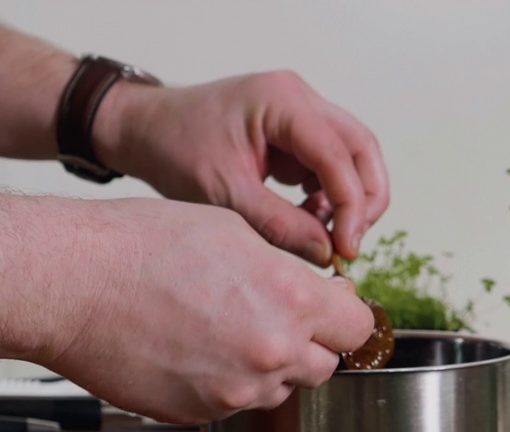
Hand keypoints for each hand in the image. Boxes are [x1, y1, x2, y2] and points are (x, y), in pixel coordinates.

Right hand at [41, 198, 373, 424]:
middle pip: (324, 365)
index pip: (358, 328)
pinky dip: (224, 383)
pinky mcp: (199, 414)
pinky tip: (191, 348)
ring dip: (266, 366)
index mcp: (291, 301)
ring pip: (278, 389)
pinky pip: (233, 404)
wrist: (70, 283)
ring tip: (219, 328)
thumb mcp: (237, 233)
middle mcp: (272, 354)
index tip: (333, 308)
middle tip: (273, 315)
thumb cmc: (142, 246)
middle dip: (308, 343)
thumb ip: (291, 272)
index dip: (346, 316)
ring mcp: (235, 392)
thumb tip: (324, 294)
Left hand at [93, 71, 389, 265]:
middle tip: (349, 244)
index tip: (346, 248)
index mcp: (282, 102)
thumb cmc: (174, 149)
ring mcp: (302, 113)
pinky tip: (309, 218)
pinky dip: (332, 196)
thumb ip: (280, 225)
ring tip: (325, 234)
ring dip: (351, 200)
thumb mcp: (224, 194)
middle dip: (365, 201)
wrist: (145, 130)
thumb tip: (327, 253)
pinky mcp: (298, 132)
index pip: (339, 155)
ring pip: (355, 157)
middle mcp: (300, 99)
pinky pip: (334, 164)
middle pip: (362, 150)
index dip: (352, 206)